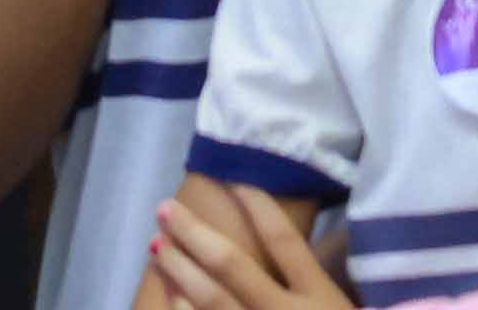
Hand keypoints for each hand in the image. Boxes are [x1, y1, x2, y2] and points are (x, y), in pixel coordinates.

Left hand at [149, 183, 360, 309]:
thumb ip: (317, 281)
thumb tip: (302, 244)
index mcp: (321, 300)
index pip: (285, 242)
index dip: (257, 207)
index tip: (233, 180)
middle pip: (234, 266)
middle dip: (196, 234)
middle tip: (165, 208)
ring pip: (214, 301)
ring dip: (181, 271)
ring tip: (157, 246)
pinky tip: (173, 299)